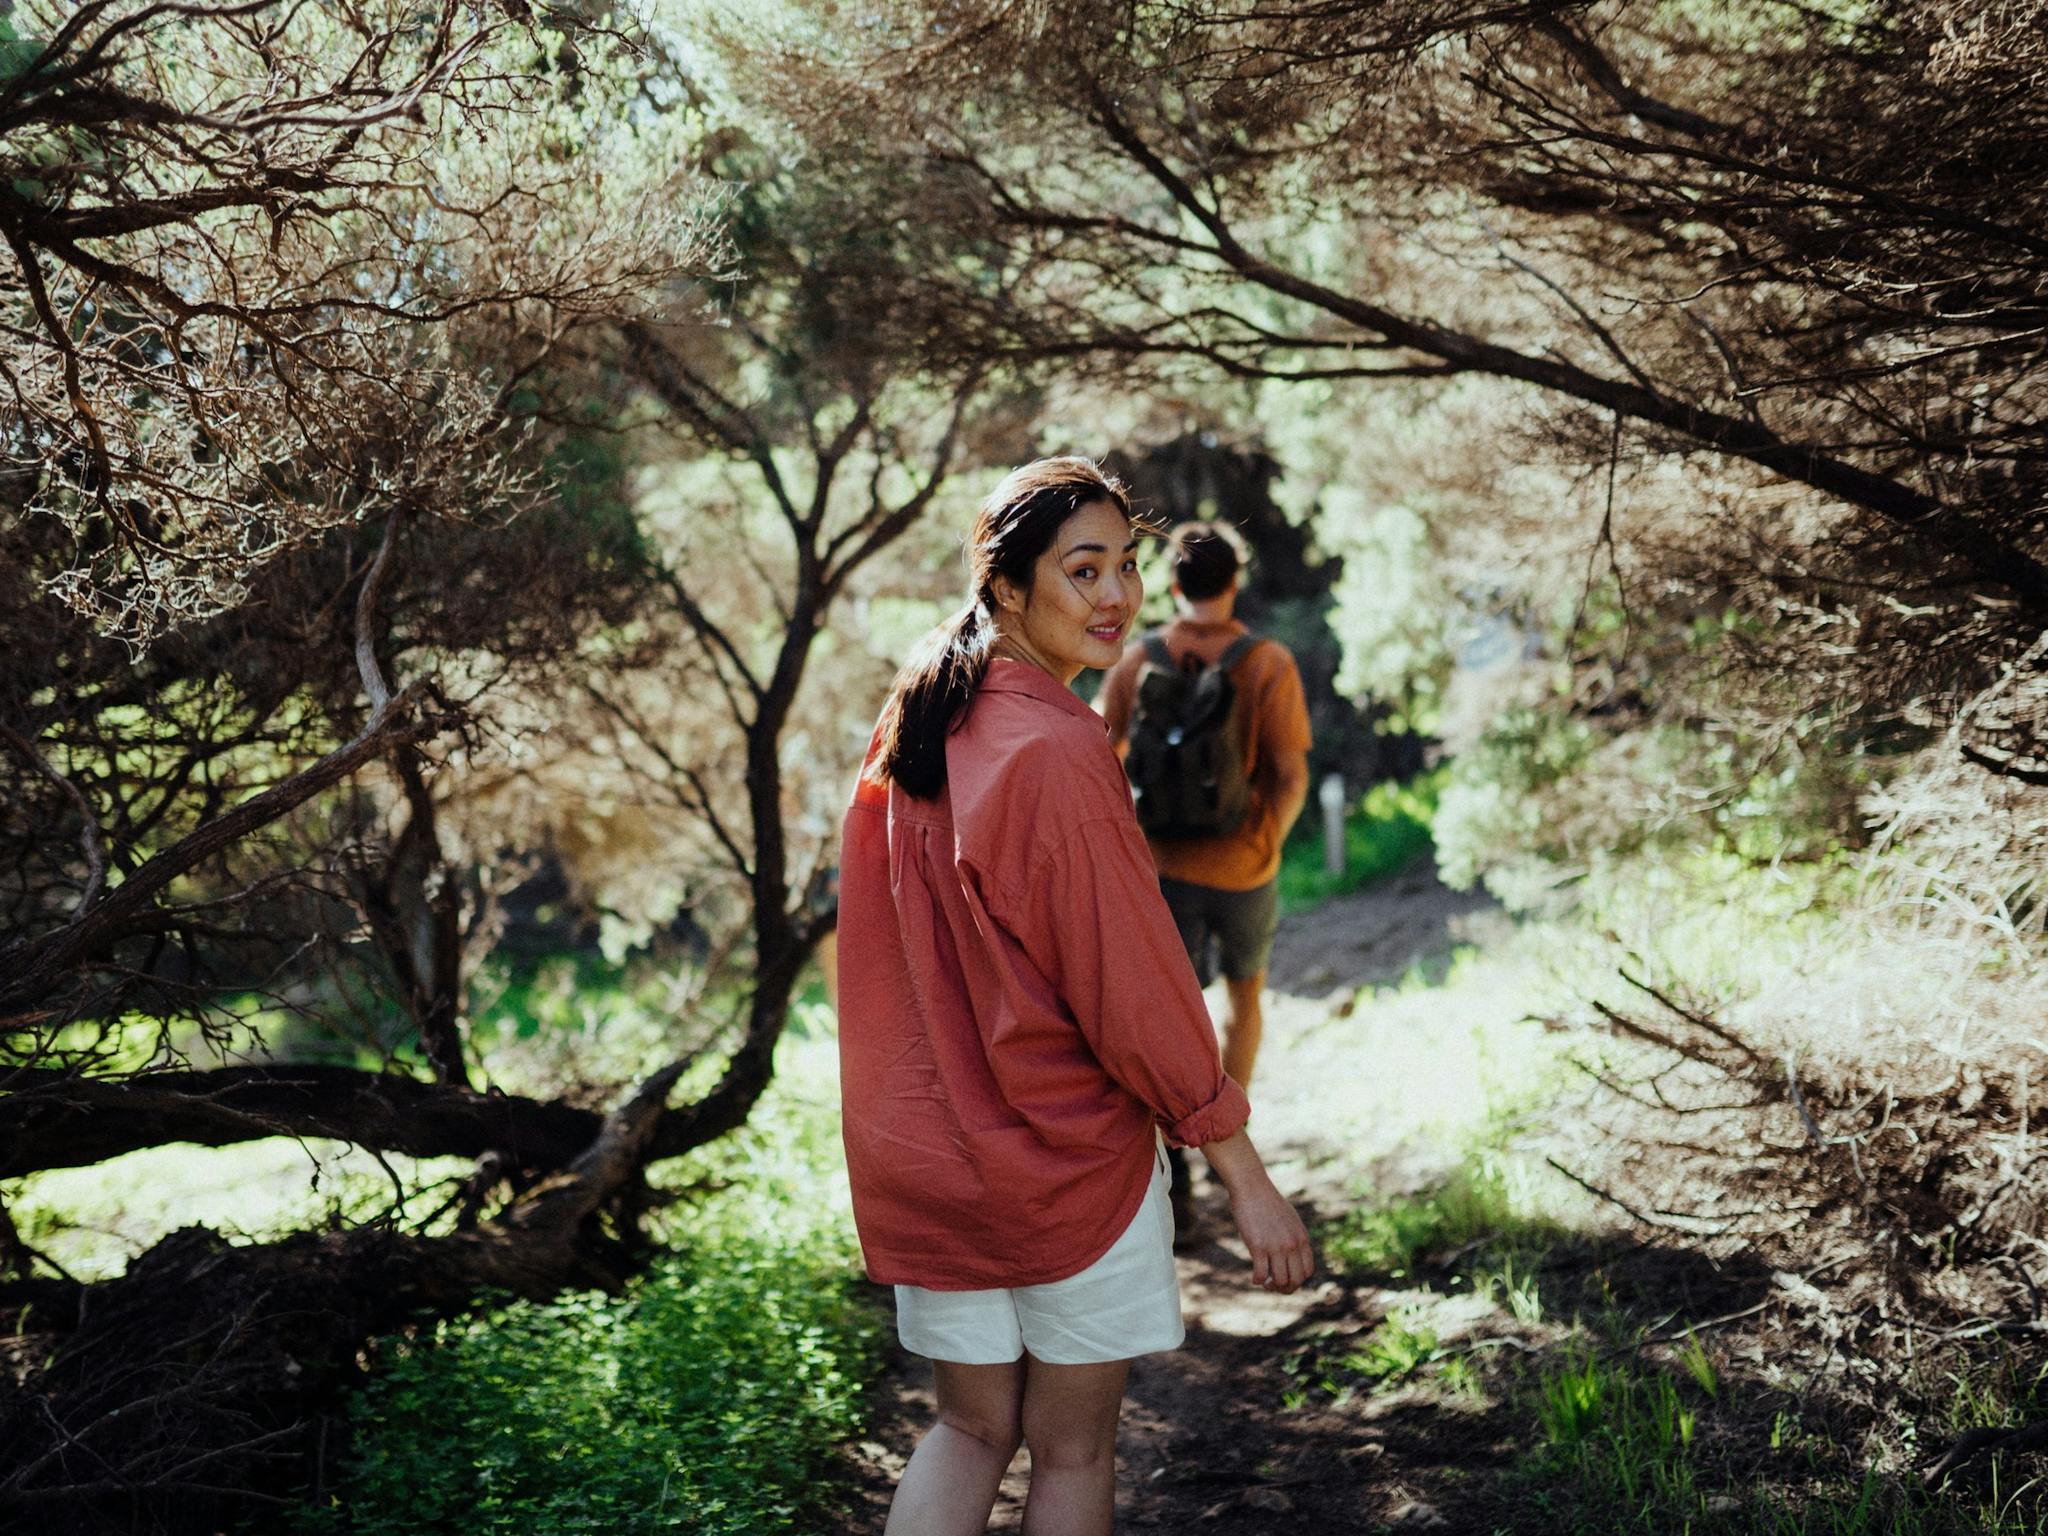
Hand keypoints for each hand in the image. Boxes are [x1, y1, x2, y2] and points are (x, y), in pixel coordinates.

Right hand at [1198, 1128, 1314, 1293]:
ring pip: (1280, 1281)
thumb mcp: (1289, 1219)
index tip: (1286, 1278)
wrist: (1252, 1187)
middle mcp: (1292, 1244)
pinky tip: (1254, 1278)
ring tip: (1264, 1282)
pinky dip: (1258, 1280)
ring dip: (1272, 1287)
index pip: (1308, 1271)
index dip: (1298, 1280)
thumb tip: (1292, 1254)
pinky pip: (1261, 1274)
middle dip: (1286, 1288)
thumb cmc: (1267, 1202)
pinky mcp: (1258, 1246)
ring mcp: (1276, 1246)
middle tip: (1274, 1285)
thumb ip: (1293, 1237)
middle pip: (1296, 1280)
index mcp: (1302, 1238)